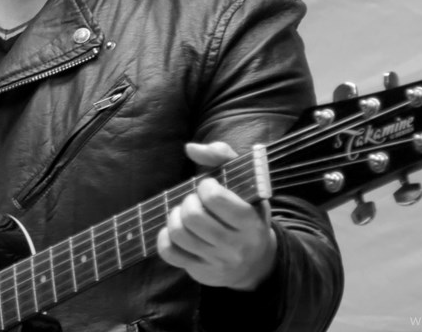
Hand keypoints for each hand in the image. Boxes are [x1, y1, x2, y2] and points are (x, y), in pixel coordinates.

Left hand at [156, 141, 276, 289]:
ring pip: (178, 233)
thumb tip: (190, 148)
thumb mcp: (245, 182)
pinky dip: (165, 237)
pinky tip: (175, 230)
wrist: (256, 260)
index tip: (209, 186)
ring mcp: (217, 261)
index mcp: (250, 220)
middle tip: (195, 200)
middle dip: (188, 201)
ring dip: (175, 216)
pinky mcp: (201, 272)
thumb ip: (222, 156)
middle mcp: (235, 245)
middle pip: (193, 216)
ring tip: (185, 213)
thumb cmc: (246, 210)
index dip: (205, 187)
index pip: (215, 199)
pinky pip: (169, 253)